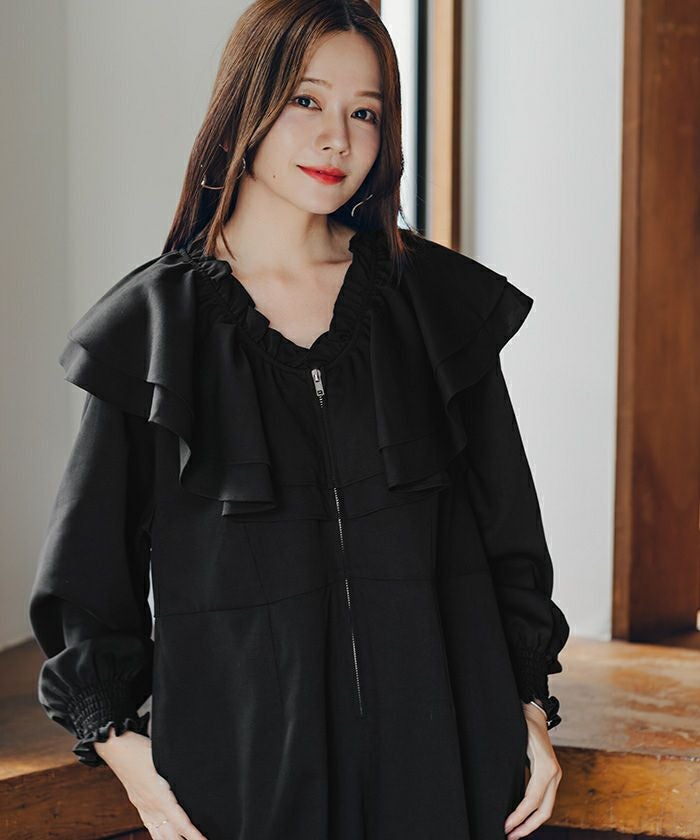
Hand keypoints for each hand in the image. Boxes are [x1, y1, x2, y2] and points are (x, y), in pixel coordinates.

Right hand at [94, 728, 207, 839]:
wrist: (116, 748)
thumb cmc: (140, 749)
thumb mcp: (164, 756)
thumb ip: (179, 769)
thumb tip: (196, 769)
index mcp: (159, 796)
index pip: (180, 822)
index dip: (193, 834)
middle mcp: (151, 806)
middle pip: (170, 835)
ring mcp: (143, 806)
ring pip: (159, 835)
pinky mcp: (138, 804)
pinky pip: (149, 827)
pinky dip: (159, 837)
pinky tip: (164, 838)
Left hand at [503, 702, 562, 838]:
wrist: (535, 712)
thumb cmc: (522, 723)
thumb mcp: (516, 740)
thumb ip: (510, 761)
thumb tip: (497, 785)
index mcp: (545, 768)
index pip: (532, 801)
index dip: (519, 816)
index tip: (506, 826)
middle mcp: (554, 774)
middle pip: (544, 811)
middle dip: (527, 826)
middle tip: (510, 836)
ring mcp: (555, 775)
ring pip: (547, 807)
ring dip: (532, 822)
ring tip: (515, 831)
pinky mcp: (551, 775)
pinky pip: (545, 798)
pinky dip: (535, 811)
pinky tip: (523, 816)